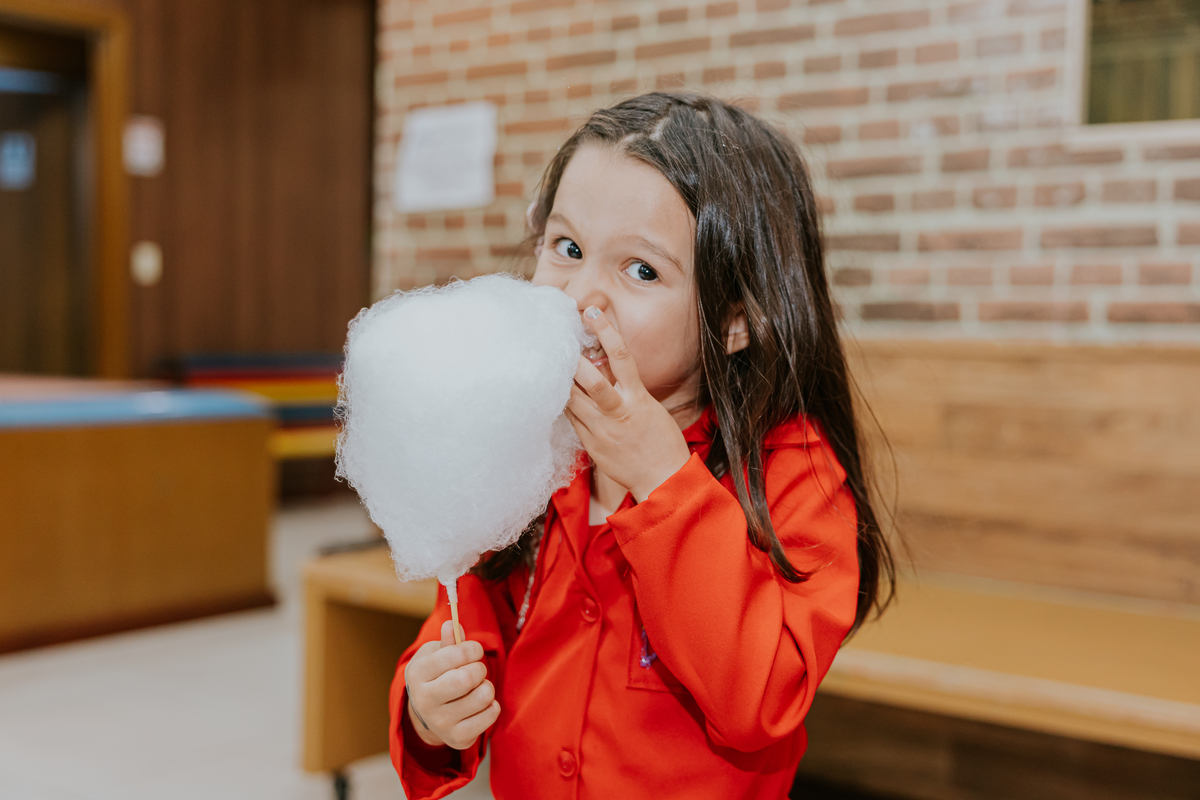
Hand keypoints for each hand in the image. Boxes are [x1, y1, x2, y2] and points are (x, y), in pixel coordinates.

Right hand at [404, 620, 499, 749]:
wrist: (427, 713)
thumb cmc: (436, 675)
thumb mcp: (436, 654)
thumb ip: (448, 641)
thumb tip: (451, 624)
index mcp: (418, 674)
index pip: (454, 655)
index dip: (472, 649)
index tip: (474, 651)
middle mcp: (425, 701)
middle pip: (467, 679)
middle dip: (479, 669)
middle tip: (477, 670)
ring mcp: (441, 723)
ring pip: (483, 696)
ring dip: (486, 687)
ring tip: (476, 688)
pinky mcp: (458, 738)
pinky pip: (491, 715)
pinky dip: (491, 706)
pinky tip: (479, 705)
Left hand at [566, 307, 692, 502]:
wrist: (663, 480)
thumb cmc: (662, 441)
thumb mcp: (649, 408)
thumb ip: (628, 389)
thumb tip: (603, 367)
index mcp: (638, 399)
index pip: (620, 357)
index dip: (606, 331)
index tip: (592, 313)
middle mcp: (618, 413)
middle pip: (589, 380)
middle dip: (573, 359)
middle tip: (559, 338)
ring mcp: (602, 431)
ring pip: (573, 400)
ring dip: (562, 380)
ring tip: (550, 362)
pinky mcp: (591, 445)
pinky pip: (572, 419)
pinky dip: (564, 404)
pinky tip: (555, 393)